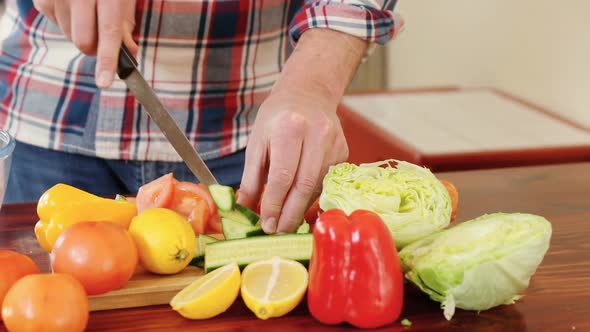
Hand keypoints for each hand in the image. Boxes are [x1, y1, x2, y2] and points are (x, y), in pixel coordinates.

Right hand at [33, 0, 136, 87]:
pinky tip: (73, 7)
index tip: (105, 82)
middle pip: (83, 41)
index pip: (108, 32)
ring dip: (81, 33)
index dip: (107, 59)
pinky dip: (67, 22)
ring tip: (87, 13)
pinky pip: (56, 25)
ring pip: (70, 36)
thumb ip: (125, 25)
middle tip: (103, 38)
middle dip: (95, 48)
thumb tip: (130, 53)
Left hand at [237, 87, 348, 233]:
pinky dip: (312, 196)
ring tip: (286, 221)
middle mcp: (317, 134)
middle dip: (290, 213)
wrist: (308, 93)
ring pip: (318, 186)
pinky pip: (327, 181)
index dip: (274, 203)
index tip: (266, 224)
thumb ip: (251, 177)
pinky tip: (300, 202)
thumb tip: (245, 209)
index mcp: (290, 128)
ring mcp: (334, 143)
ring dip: (301, 208)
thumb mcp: (257, 141)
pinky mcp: (344, 152)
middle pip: (304, 185)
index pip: (283, 175)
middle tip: (278, 231)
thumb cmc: (277, 117)